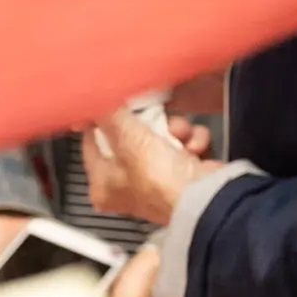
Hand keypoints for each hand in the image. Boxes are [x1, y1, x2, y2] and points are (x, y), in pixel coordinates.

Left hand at [83, 104, 209, 226]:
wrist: (204, 197)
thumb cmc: (160, 181)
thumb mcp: (127, 138)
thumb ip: (110, 114)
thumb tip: (97, 98)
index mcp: (102, 184)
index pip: (92, 144)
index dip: (100, 121)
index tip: (107, 101)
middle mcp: (128, 185)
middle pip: (131, 136)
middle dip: (149, 123)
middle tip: (153, 119)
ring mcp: (158, 180)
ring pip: (162, 137)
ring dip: (175, 130)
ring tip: (180, 135)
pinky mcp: (184, 174)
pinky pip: (184, 144)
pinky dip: (192, 141)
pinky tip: (194, 147)